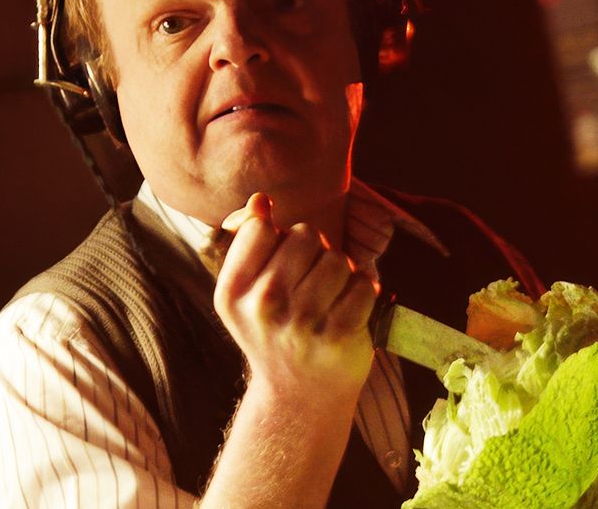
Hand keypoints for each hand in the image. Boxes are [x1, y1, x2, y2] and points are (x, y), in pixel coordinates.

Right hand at [213, 193, 378, 400]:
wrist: (299, 395)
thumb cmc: (275, 330)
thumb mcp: (246, 292)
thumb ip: (249, 243)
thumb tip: (259, 200)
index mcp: (232, 291)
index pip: (261, 226)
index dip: (280, 238)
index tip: (281, 265)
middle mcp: (263, 306)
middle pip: (306, 236)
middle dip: (316, 253)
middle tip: (310, 285)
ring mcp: (301, 322)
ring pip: (338, 259)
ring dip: (342, 273)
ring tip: (330, 298)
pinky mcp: (338, 335)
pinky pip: (365, 284)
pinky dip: (365, 293)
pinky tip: (350, 311)